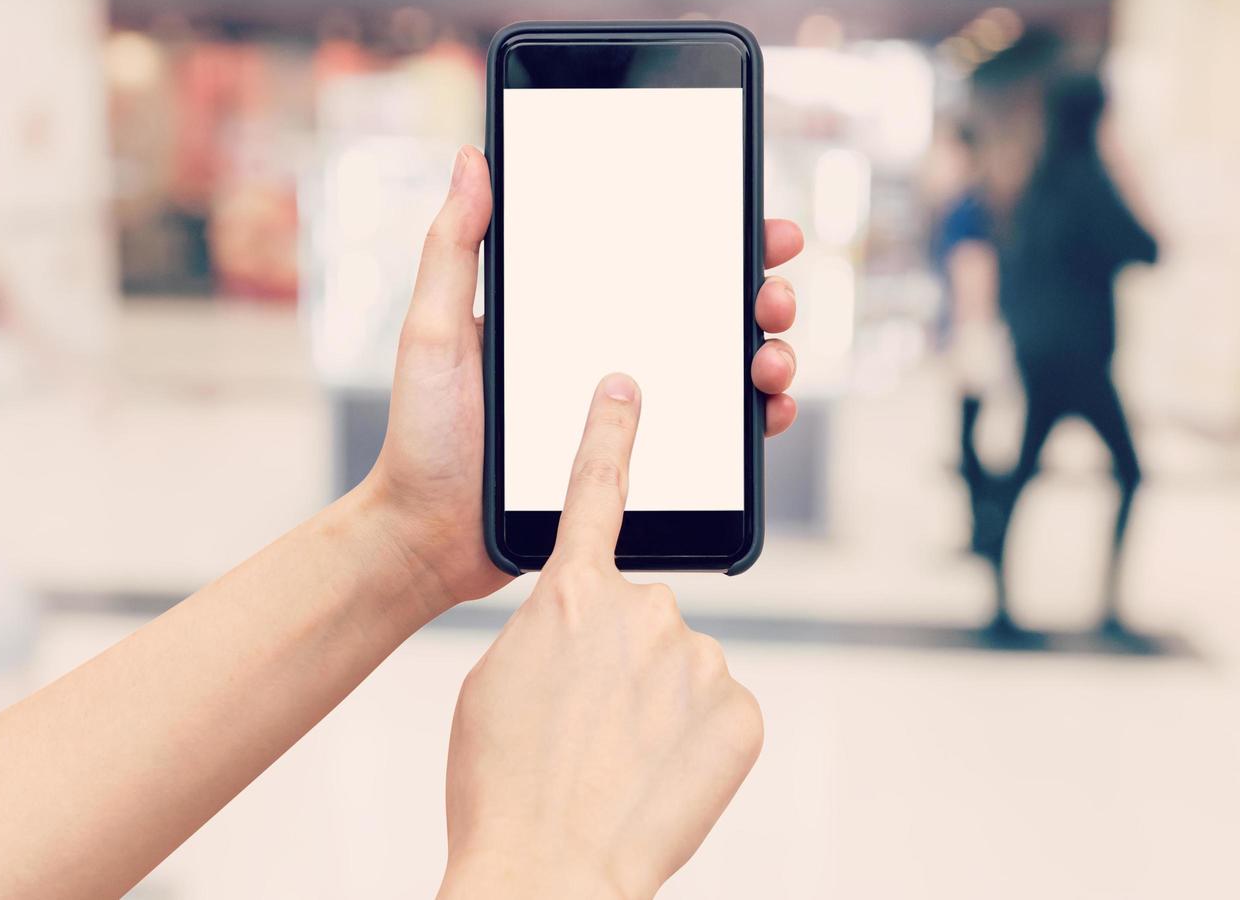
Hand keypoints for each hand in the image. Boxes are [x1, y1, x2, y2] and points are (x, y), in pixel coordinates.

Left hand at [361, 147, 804, 610]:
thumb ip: (453, 248)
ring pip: (722, 366)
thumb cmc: (424, 434)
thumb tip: (473, 161)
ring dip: (768, 351)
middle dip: (758, 288)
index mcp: (569, 310)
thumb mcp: (433, 330)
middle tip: (770, 293)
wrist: (430, 536)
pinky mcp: (638, 460)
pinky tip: (767, 409)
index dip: (714, 234)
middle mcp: (606, 350)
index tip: (753, 220)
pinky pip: (713, 436)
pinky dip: (755, 418)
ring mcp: (628, 407)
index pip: (652, 256)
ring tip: (769, 358)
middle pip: (705, 306)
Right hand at [438, 374, 763, 899]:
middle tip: (586, 726)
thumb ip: (549, 628)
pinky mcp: (742, 710)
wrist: (548, 870)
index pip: (596, 490)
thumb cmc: (502, 782)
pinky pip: (717, 709)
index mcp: (570, 595)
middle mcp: (644, 609)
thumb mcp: (497, 681)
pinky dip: (694, 739)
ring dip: (656, 704)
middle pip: (640, 615)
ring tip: (617, 763)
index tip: (627, 388)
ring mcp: (701, 659)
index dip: (610, 433)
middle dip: (620, 659)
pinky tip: (658, 776)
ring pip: (681, 666)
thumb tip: (585, 625)